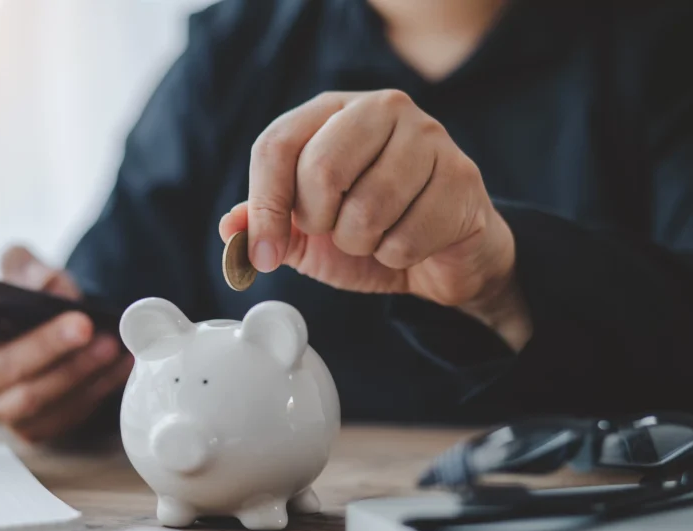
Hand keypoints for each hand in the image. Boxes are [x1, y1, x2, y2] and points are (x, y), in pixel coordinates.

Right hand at [0, 245, 132, 442]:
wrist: (49, 349)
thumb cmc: (28, 313)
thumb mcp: (24, 278)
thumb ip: (27, 270)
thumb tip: (49, 283)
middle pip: (9, 367)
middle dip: (48, 345)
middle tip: (83, 324)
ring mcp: (7, 409)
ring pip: (41, 396)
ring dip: (80, 370)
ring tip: (111, 344)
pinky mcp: (38, 428)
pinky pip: (69, 412)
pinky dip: (99, 387)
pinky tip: (122, 364)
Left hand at [220, 89, 531, 350]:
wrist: (440, 259)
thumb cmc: (371, 233)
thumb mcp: (306, 233)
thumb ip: (266, 225)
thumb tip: (230, 226)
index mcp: (333, 111)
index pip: (277, 144)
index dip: (263, 205)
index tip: (262, 253)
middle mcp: (382, 108)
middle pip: (321, 169)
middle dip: (320, 222)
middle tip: (336, 232)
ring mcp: (428, 137)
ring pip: (367, 209)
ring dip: (362, 244)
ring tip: (377, 236)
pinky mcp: (462, 177)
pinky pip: (407, 237)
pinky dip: (399, 256)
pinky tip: (411, 243)